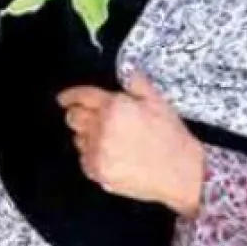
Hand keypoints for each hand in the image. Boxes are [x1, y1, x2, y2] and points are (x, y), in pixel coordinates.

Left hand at [58, 73, 204, 216]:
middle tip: (91, 120)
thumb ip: (137, 84)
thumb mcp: (158, 103)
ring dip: (87, 137)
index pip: (81, 96)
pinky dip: (92, 157)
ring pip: (78, 139)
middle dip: (78, 115)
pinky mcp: (98, 172)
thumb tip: (126, 71)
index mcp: (114, 107)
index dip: (69, 96)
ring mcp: (98, 152)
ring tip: (111, 141)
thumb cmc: (172, 138)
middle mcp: (101, 128)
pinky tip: (112, 156)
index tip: (63, 98)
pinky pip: (84, 160)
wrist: (183, 174)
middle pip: (73, 118)